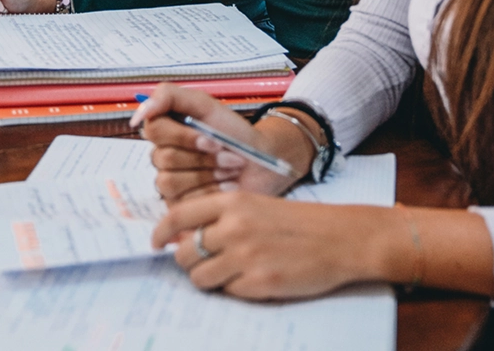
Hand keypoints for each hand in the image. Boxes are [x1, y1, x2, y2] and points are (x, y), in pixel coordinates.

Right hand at [133, 84, 302, 203]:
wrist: (261, 162)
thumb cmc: (234, 133)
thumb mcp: (204, 104)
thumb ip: (168, 96)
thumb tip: (140, 111)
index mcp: (165, 129)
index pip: (153, 129)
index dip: (184, 137)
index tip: (213, 138)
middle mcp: (162, 156)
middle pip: (164, 158)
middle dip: (203, 157)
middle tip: (229, 155)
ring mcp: (169, 183)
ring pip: (169, 182)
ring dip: (207, 174)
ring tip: (230, 170)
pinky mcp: (179, 207)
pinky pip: (182, 203)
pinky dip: (211, 193)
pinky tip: (227, 187)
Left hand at [153, 191, 388, 299]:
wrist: (338, 238)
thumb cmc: (297, 222)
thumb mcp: (256, 206)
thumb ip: (223, 216)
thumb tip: (186, 237)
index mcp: (233, 201)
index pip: (180, 215)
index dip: (161, 231)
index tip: (155, 242)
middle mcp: (234, 226)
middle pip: (186, 252)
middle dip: (186, 261)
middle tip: (199, 263)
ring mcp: (246, 256)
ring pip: (200, 277)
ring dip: (207, 279)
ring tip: (227, 273)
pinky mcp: (259, 283)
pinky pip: (228, 292)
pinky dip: (234, 289)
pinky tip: (252, 279)